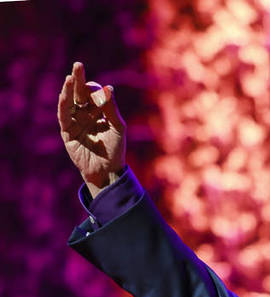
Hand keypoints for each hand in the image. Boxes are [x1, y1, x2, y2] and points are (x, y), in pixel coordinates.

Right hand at [58, 61, 125, 196]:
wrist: (107, 170)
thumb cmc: (115, 149)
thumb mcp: (117, 127)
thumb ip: (111, 109)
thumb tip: (109, 88)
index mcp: (98, 112)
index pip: (94, 94)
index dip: (97, 91)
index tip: (104, 92)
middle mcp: (85, 114)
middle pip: (80, 93)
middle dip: (78, 79)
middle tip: (78, 64)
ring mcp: (75, 121)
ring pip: (69, 101)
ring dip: (68, 89)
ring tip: (70, 77)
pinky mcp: (67, 131)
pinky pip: (63, 115)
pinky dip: (63, 104)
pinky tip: (64, 94)